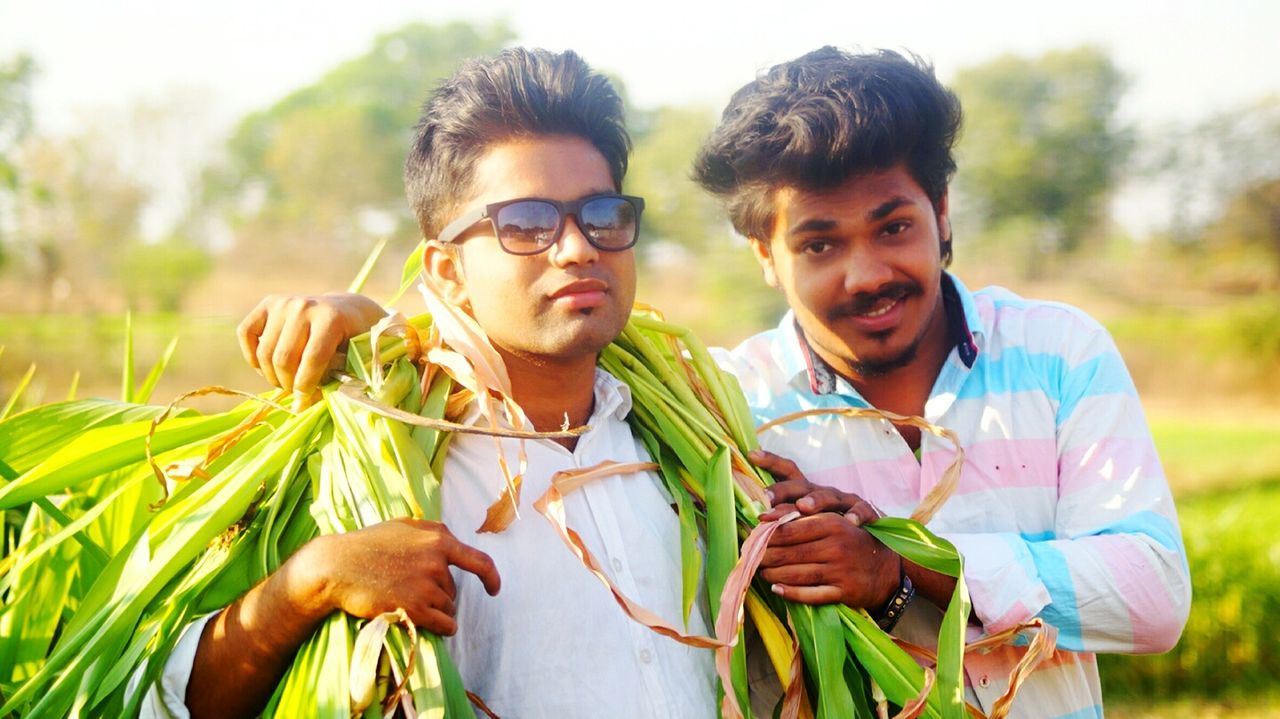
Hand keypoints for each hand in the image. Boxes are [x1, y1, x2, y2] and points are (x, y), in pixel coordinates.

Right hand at [237, 292, 385, 397]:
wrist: (348, 310)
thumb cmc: (353, 340)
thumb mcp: (354, 358)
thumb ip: (332, 380)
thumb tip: (299, 406)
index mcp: (331, 318)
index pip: (311, 359)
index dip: (305, 387)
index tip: (303, 402)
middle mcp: (304, 306)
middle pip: (283, 359)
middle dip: (287, 384)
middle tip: (295, 393)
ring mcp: (284, 303)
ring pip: (264, 352)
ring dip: (272, 375)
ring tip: (285, 383)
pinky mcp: (268, 303)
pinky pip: (246, 333)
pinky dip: (252, 355)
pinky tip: (266, 366)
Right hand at [288, 519, 500, 635]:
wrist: (337, 566)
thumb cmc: (367, 545)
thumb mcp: (403, 527)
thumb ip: (429, 534)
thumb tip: (448, 541)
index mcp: (438, 538)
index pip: (478, 561)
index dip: (491, 577)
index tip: (493, 589)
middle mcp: (437, 560)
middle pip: (454, 590)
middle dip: (439, 595)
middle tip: (411, 592)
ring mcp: (427, 584)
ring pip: (448, 608)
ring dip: (436, 612)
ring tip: (409, 605)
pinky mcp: (415, 607)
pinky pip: (443, 624)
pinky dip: (443, 628)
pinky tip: (435, 627)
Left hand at [750, 449, 897, 607]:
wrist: (887, 568)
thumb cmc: (852, 540)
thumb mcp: (834, 521)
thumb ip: (803, 517)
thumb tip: (765, 517)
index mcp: (832, 524)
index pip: (791, 529)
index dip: (768, 534)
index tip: (752, 537)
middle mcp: (837, 546)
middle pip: (791, 553)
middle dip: (767, 556)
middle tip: (751, 558)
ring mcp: (841, 570)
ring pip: (798, 574)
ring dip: (774, 575)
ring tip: (761, 572)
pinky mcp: (844, 592)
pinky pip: (812, 594)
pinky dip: (791, 593)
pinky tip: (777, 590)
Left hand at [753, 450, 880, 525]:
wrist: (871, 544)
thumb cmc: (833, 529)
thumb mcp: (806, 522)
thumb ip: (782, 518)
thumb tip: (751, 519)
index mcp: (809, 492)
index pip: (788, 471)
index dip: (771, 463)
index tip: (752, 458)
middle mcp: (826, 493)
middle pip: (802, 486)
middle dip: (783, 491)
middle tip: (766, 497)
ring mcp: (845, 502)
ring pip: (829, 497)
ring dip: (816, 501)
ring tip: (804, 506)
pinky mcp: (866, 514)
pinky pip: (862, 512)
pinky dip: (858, 515)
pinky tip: (852, 522)